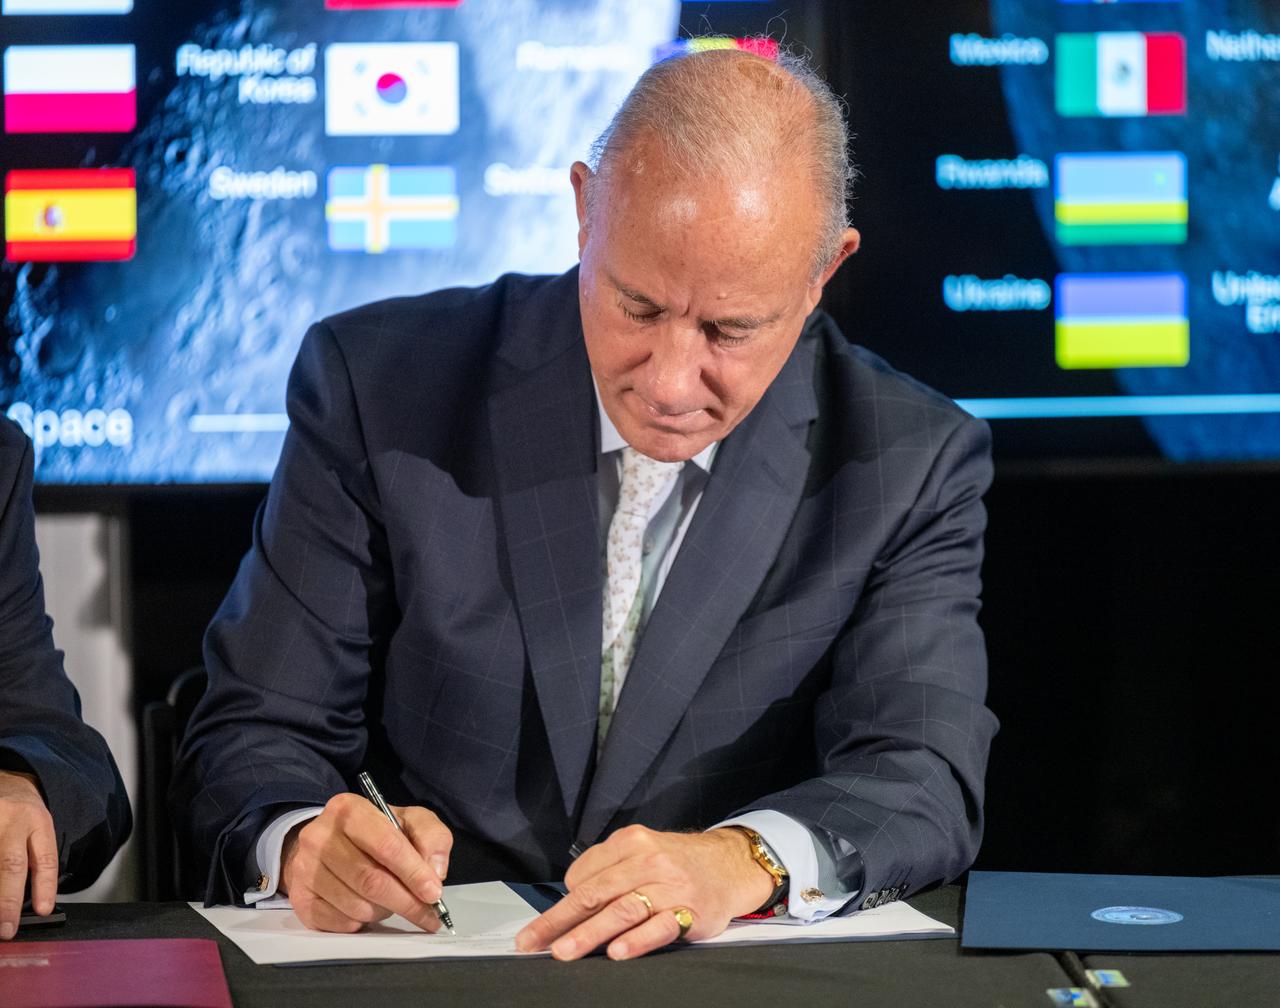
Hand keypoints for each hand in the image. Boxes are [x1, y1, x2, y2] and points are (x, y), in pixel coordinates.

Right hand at [0, 769, 57, 939]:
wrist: (4, 778)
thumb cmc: (20, 811)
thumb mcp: (37, 826)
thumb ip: (34, 856)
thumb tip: (31, 900)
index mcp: (38, 821)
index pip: (45, 858)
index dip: (45, 887)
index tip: (43, 911)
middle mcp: (12, 820)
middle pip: (12, 864)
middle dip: (8, 901)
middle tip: (7, 928)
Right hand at [279, 792, 451, 933]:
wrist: (329, 844)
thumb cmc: (376, 833)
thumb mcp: (409, 821)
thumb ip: (431, 837)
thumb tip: (435, 872)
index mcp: (349, 810)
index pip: (386, 845)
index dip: (413, 872)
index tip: (434, 893)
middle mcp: (319, 837)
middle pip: (371, 880)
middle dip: (407, 902)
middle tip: (428, 916)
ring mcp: (305, 869)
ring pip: (357, 905)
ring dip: (384, 911)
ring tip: (393, 902)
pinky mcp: (300, 899)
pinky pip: (341, 922)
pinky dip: (363, 922)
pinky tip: (368, 908)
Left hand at [515, 824, 775, 959]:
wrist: (729, 864)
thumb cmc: (677, 863)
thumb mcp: (643, 851)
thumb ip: (610, 871)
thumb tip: (570, 906)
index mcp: (630, 842)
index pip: (584, 874)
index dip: (559, 904)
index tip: (539, 930)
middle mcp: (648, 860)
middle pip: (595, 893)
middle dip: (559, 921)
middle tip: (534, 943)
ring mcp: (670, 886)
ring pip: (622, 910)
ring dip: (590, 933)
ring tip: (565, 952)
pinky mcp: (691, 910)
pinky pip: (660, 926)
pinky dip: (638, 940)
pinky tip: (618, 953)